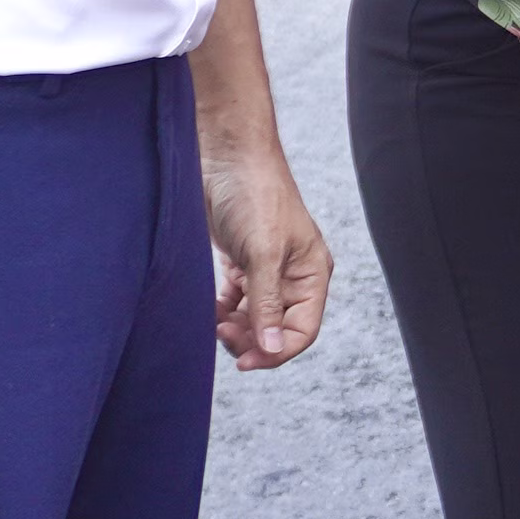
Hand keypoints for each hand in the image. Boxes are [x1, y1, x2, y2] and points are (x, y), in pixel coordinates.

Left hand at [202, 131, 329, 370]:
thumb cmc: (255, 194)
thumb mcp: (264, 252)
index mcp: (311, 273)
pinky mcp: (238, 264)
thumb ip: (268, 303)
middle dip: (251, 340)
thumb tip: (272, 349)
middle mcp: (290, 277)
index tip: (244, 361)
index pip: (302, 329)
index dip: (276, 352)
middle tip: (222, 335)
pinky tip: (208, 306)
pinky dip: (219, 311)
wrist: (223, 157)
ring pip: (252, 320)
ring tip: (213, 321)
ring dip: (233, 328)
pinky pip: (232, 303)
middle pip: (276, 330)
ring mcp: (263, 271)